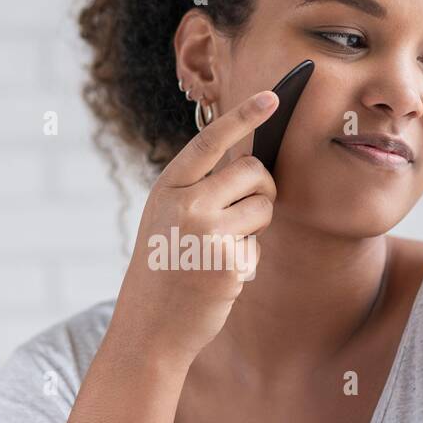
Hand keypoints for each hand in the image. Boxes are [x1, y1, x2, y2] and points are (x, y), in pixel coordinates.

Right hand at [107, 89, 279, 370]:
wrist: (149, 326)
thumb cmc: (164, 268)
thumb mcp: (168, 218)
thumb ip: (200, 189)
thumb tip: (253, 163)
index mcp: (169, 187)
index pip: (210, 141)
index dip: (243, 116)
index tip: (273, 96)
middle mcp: (186, 203)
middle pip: (253, 171)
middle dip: (262, 187)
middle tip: (248, 211)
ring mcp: (207, 232)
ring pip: (264, 206)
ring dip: (256, 226)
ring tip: (222, 249)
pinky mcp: (228, 260)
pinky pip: (258, 246)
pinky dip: (246, 261)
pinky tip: (218, 278)